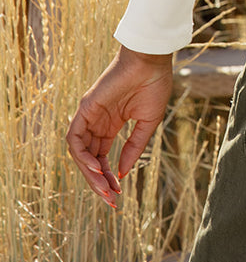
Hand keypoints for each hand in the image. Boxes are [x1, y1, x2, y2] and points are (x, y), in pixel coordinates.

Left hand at [66, 46, 173, 207]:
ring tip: (106, 189)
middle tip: (111, 201)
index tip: (118, 194)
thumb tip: (122, 175)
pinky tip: (98, 169)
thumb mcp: (148, 123)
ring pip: (80, 154)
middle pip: (90, 160)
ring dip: (90, 174)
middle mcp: (97, 123)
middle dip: (99, 182)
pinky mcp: (84, 109)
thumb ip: (134, 148)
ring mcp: (89, 116)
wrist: (151, 61)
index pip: (103, 158)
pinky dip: (82, 157)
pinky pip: (75, 139)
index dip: (109, 177)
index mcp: (111, 125)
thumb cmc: (154, 85)